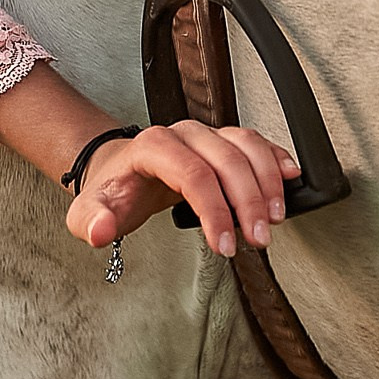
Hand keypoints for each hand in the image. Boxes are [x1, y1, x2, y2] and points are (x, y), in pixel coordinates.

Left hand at [64, 122, 297, 258]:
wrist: (119, 172)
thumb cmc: (112, 193)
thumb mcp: (89, 213)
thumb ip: (91, 221)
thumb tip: (101, 229)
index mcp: (151, 148)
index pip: (192, 174)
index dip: (214, 210)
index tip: (223, 244)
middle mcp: (182, 134)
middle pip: (226, 161)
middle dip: (248, 203)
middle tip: (257, 240)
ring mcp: (205, 134)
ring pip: (246, 146)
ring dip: (267, 182)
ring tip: (274, 219)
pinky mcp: (222, 141)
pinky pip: (255, 142)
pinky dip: (275, 158)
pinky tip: (289, 177)